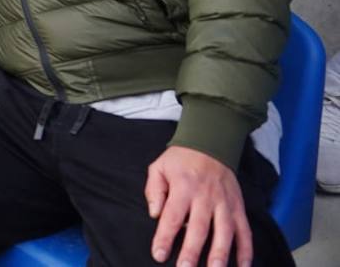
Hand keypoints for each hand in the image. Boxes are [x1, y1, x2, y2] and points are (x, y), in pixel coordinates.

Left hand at [145, 146, 251, 266]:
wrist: (211, 144)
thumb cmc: (180, 160)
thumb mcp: (158, 168)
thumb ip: (154, 191)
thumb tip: (154, 214)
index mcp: (183, 187)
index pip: (171, 216)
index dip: (165, 237)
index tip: (159, 255)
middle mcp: (205, 197)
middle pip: (199, 228)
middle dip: (192, 251)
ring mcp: (225, 203)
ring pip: (225, 232)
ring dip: (220, 254)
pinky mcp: (238, 207)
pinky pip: (244, 231)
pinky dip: (246, 250)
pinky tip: (243, 266)